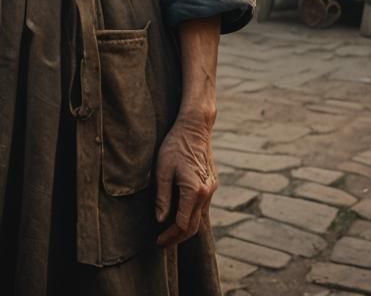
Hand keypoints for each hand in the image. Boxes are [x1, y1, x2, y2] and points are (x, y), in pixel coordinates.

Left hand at [154, 113, 217, 245]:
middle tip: (162, 243)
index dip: (170, 236)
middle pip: (193, 226)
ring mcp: (211, 189)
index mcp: (194, 191)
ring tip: (168, 232)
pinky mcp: (211, 184)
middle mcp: (206, 193)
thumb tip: (160, 220)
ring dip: (185, 228)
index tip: (158, 241)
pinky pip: (202, 207)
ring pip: (199, 217)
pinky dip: (191, 215)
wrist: (195, 127)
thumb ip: (162, 196)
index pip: (182, 224)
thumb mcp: (163, 169)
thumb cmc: (175, 145)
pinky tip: (179, 214)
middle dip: (177, 237)